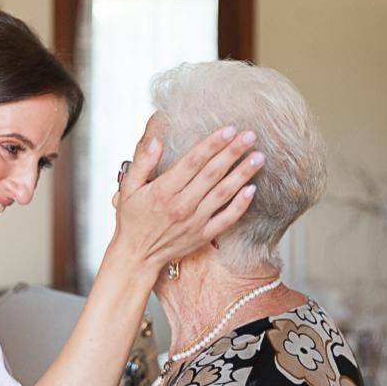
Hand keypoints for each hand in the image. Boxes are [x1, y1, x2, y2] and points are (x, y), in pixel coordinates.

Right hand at [110, 123, 263, 272]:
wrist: (136, 256)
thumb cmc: (132, 219)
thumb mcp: (128, 188)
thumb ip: (142, 162)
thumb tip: (156, 140)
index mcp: (163, 191)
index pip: (193, 161)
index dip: (212, 144)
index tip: (229, 129)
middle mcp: (181, 205)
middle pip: (212, 173)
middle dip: (233, 152)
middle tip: (250, 136)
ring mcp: (195, 221)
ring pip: (223, 193)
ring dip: (242, 174)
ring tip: (258, 157)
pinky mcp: (203, 235)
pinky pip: (227, 219)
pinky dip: (241, 204)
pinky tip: (252, 189)